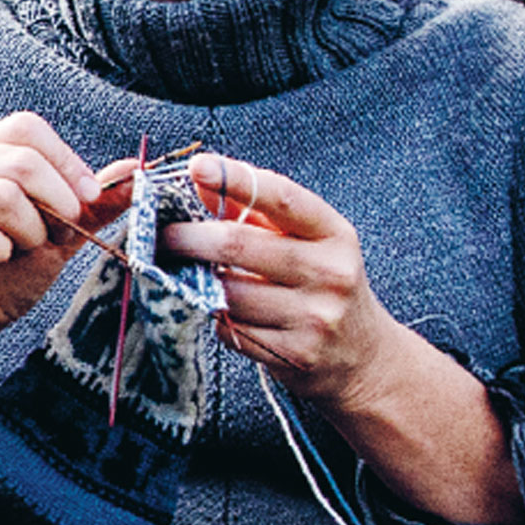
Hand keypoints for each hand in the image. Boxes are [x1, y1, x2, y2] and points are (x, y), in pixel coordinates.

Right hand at [0, 112, 131, 412]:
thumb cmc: (10, 276)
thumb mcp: (64, 236)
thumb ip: (97, 205)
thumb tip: (136, 170)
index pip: (23, 127)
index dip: (65, 159)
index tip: (89, 198)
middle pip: (18, 159)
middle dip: (55, 201)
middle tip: (59, 235)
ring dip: (29, 229)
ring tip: (25, 250)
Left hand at [166, 155, 524, 524]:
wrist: (362, 358)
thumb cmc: (326, 286)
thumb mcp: (309, 242)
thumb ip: (257, 210)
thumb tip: (202, 179)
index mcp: (335, 234)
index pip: (281, 197)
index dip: (235, 179)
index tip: (197, 166)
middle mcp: (330, 273)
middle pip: (238, 245)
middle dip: (188, 237)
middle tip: (161, 235)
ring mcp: (314, 317)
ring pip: (228, 292)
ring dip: (195, 281)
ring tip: (181, 272)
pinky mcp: (294, 355)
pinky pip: (232, 330)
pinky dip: (216, 317)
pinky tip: (218, 310)